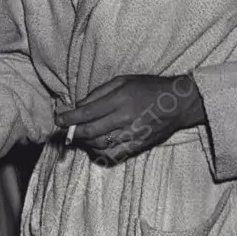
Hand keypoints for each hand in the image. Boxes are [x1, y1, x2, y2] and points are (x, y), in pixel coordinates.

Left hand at [54, 73, 204, 165]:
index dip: (69, 118)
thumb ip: (100, 92)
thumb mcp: (123, 80)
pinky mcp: (139, 146)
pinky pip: (114, 155)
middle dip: (73, 132)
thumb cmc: (149, 87)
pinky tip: (95, 146)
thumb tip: (80, 105)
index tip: (58, 119)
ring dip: (85, 142)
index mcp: (120, 100)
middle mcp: (125, 119)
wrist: (178, 103)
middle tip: (64, 130)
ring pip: (100, 145)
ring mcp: (132, 134)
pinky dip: (100, 153)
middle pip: (90, 131)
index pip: (87, 113)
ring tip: (80, 136)